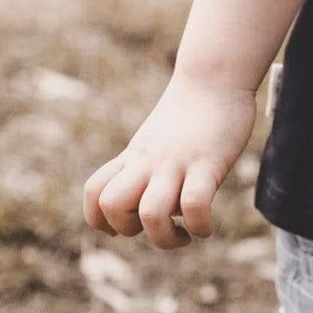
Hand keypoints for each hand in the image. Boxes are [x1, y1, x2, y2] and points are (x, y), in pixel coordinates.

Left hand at [83, 74, 256, 249]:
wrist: (217, 74)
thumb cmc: (194, 108)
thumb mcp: (160, 136)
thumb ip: (152, 162)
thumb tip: (161, 199)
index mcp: (136, 155)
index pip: (95, 191)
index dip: (100, 218)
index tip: (127, 224)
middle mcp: (151, 160)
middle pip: (113, 205)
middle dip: (129, 228)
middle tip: (157, 224)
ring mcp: (178, 162)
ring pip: (152, 212)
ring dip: (165, 238)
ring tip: (184, 235)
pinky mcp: (209, 162)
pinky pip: (195, 205)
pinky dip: (199, 227)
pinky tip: (207, 228)